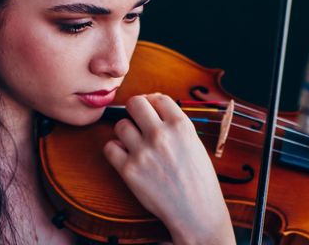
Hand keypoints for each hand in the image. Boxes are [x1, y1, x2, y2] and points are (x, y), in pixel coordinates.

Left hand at [103, 93, 235, 244]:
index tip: (150, 110)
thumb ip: (174, 123)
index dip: (152, 102)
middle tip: (137, 121)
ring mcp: (143, 152)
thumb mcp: (194, 142)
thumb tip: (152, 106)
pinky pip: (110, 147)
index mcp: (181, 125)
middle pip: (135, 103)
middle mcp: (161, 134)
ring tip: (134, 143)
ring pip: (120, 125)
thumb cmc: (198, 179)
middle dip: (134, 110)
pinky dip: (115, 150)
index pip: (158, 97)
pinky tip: (126, 157)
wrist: (197, 212)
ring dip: (125, 132)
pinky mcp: (129, 170)